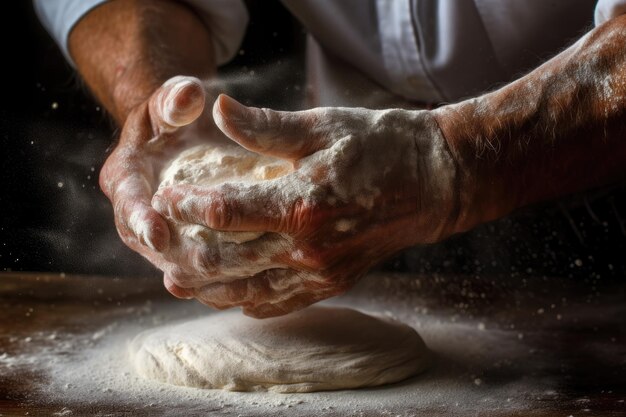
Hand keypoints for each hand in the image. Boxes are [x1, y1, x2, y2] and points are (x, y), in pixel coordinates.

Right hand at [99, 75, 227, 298]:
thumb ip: (176, 98)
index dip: (140, 219)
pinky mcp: (181, 243)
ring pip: (173, 262)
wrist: (181, 133)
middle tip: (207, 266)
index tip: (158, 234)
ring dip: (198, 274)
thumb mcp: (173, 99)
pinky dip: (214, 277)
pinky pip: (194, 267)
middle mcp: (136, 211)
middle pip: (150, 244)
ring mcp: (158, 232)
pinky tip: (241, 285)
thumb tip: (189, 95)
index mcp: (124, 177)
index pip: (128, 202)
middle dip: (176, 256)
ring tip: (229, 280)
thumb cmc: (176, 112)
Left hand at [152, 94, 459, 316]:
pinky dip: (249, 303)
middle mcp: (308, 247)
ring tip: (177, 280)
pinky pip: (281, 303)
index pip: (227, 211)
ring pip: (249, 290)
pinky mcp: (333, 283)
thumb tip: (219, 110)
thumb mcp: (323, 127)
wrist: (434, 183)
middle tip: (158, 245)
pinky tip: (229, 297)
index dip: (188, 205)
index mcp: (302, 203)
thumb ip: (266, 127)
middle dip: (187, 252)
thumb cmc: (381, 147)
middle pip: (229, 259)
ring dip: (209, 287)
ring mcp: (321, 271)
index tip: (165, 198)